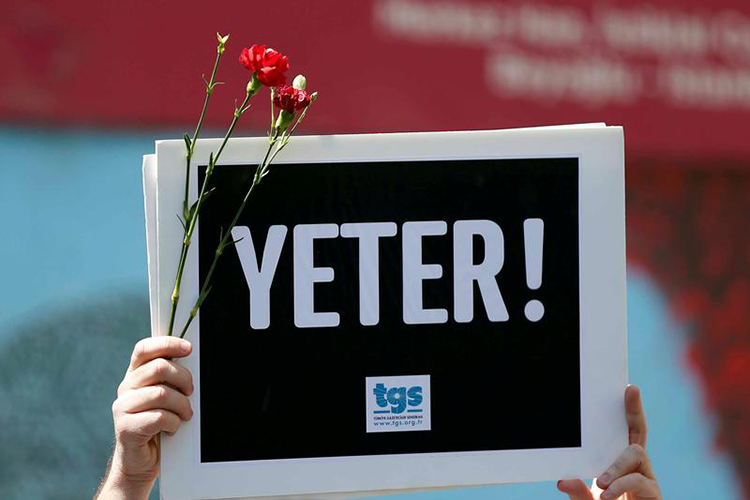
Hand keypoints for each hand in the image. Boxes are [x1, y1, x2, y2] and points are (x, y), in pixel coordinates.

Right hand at [96, 337, 193, 498]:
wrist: (141, 461)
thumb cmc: (158, 425)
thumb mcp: (166, 396)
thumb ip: (170, 378)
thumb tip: (190, 356)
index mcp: (135, 375)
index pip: (145, 349)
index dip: (167, 343)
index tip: (189, 348)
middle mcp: (126, 388)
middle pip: (159, 368)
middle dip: (183, 379)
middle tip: (190, 393)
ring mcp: (123, 407)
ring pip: (161, 393)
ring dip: (181, 406)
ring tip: (185, 415)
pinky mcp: (126, 427)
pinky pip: (158, 417)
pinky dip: (173, 423)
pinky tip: (172, 428)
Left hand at [557, 385, 661, 499]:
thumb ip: (578, 493)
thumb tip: (562, 480)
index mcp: (618, 466)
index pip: (624, 434)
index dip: (629, 410)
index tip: (629, 387)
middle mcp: (635, 469)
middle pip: (638, 432)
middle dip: (635, 408)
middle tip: (631, 389)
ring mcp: (647, 481)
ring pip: (636, 454)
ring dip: (617, 465)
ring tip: (602, 484)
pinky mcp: (655, 496)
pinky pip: (641, 481)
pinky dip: (622, 485)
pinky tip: (608, 494)